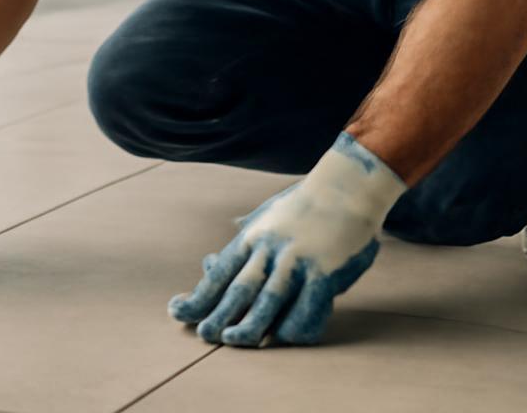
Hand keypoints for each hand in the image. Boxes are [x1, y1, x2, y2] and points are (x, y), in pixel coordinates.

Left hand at [168, 131, 407, 346]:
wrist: (348, 186)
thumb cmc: (308, 202)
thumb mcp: (270, 211)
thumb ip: (250, 228)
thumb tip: (227, 235)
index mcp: (254, 236)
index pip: (220, 272)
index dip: (199, 295)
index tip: (178, 310)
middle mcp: (271, 250)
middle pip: (239, 289)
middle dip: (217, 315)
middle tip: (202, 334)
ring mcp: (297, 262)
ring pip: (268, 303)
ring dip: (248, 326)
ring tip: (232, 340)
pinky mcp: (325, 274)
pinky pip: (307, 310)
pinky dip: (294, 327)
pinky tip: (285, 337)